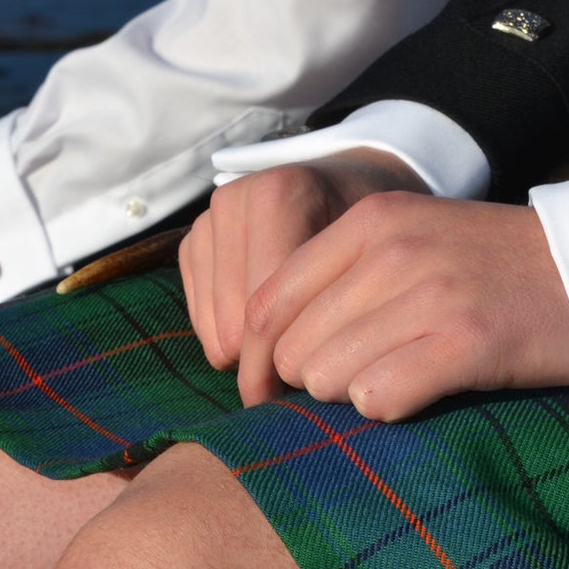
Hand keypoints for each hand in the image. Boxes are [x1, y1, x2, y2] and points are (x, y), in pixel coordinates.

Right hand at [178, 149, 427, 392]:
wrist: (350, 180)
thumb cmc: (371, 228)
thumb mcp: (378, 256)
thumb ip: (348, 304)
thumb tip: (323, 377)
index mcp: (279, 195)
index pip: (272, 305)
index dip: (296, 358)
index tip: (324, 389)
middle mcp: (232, 201)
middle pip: (239, 322)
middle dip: (274, 359)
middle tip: (314, 372)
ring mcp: (205, 222)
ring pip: (216, 330)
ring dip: (253, 354)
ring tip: (295, 349)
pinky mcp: (190, 244)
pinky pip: (200, 322)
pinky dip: (232, 338)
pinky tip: (269, 329)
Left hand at [239, 194, 568, 419]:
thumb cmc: (496, 269)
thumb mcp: (411, 242)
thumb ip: (339, 281)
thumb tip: (262, 356)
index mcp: (369, 221)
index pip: (265, 303)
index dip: (256, 361)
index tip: (267, 396)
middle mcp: (391, 249)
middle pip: (292, 349)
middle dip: (313, 383)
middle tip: (362, 383)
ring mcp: (430, 292)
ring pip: (328, 378)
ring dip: (355, 396)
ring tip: (403, 379)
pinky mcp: (467, 340)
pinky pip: (380, 398)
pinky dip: (391, 408)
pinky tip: (422, 394)